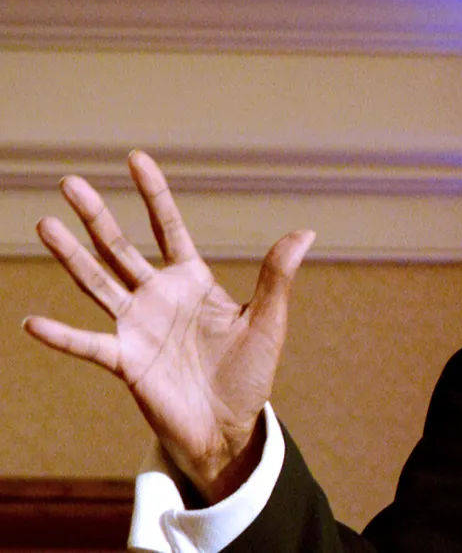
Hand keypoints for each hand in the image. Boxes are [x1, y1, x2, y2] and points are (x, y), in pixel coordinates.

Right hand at [20, 151, 314, 503]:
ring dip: (71, 257)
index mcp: (193, 281)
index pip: (169, 227)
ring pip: (97, 283)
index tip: (135, 158)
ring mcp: (137, 327)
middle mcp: (158, 297)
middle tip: (68, 182)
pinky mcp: (125, 362)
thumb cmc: (250, 373)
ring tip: (44, 224)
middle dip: (96, 216)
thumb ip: (277, 276)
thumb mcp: (268, 320)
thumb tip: (306, 231)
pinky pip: (89, 345)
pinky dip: (62, 336)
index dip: (154, 193)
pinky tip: (32, 323)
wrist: (230, 426)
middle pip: (120, 248)